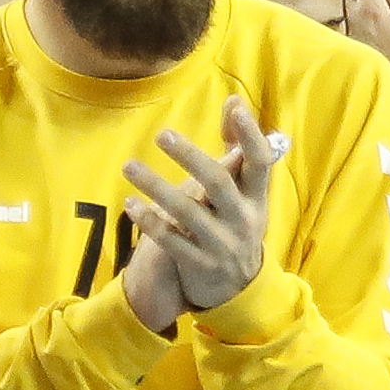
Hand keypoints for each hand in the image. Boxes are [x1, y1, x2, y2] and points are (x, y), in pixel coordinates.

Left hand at [121, 95, 278, 325]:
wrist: (239, 289)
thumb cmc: (235, 223)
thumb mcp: (244, 191)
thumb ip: (237, 147)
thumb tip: (234, 101)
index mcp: (257, 198)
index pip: (259, 162)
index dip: (250, 135)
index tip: (234, 108)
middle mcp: (243, 220)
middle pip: (219, 183)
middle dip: (191, 157)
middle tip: (162, 135)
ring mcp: (222, 245)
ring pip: (188, 212)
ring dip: (157, 187)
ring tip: (129, 166)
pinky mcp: (200, 265)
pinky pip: (172, 241)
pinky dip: (150, 221)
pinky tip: (130, 203)